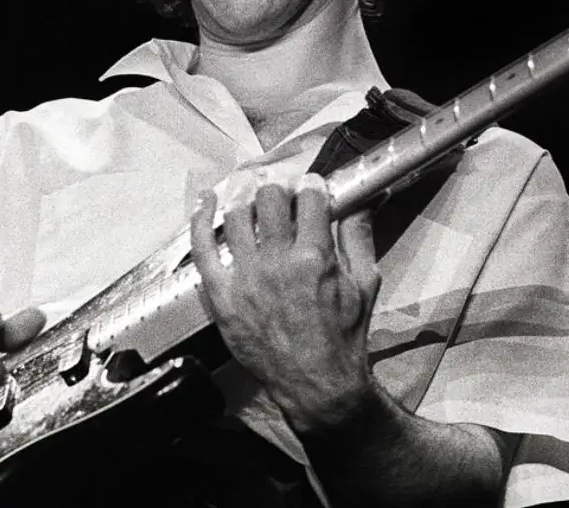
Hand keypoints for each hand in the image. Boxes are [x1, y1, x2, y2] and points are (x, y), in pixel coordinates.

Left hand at [190, 173, 380, 431]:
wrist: (317, 382)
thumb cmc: (344, 334)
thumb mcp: (366, 282)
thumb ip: (360, 235)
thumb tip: (365, 197)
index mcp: (315, 257)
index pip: (308, 198)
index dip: (311, 187)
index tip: (310, 188)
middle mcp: (277, 262)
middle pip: (269, 199)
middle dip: (279, 191)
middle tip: (283, 198)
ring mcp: (245, 278)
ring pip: (236, 216)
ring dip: (246, 200)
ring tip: (252, 199)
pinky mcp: (222, 296)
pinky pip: (203, 248)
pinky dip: (202, 219)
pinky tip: (207, 201)